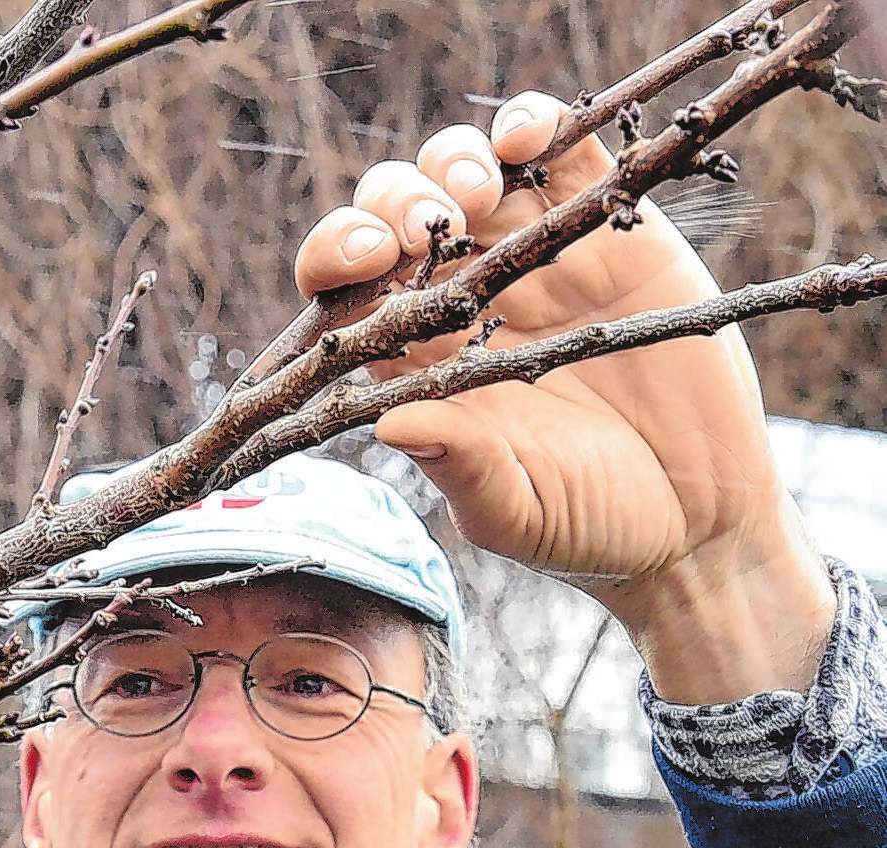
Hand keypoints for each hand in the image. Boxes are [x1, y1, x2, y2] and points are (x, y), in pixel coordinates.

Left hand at [295, 94, 835, 702]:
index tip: (369, 259)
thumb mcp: (519, 513)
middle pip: (395, 217)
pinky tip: (531, 140)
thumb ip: (462, 468)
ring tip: (478, 192)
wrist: (700, 517)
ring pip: (466, 170)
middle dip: (395, 201)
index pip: (348, 294)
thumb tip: (390, 426)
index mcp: (420, 366)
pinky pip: (559, 152)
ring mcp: (533, 259)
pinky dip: (533, 125)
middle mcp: (464, 304)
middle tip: (434, 226)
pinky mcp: (607, 229)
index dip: (339, 258)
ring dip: (455, 160)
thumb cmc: (590, 530)